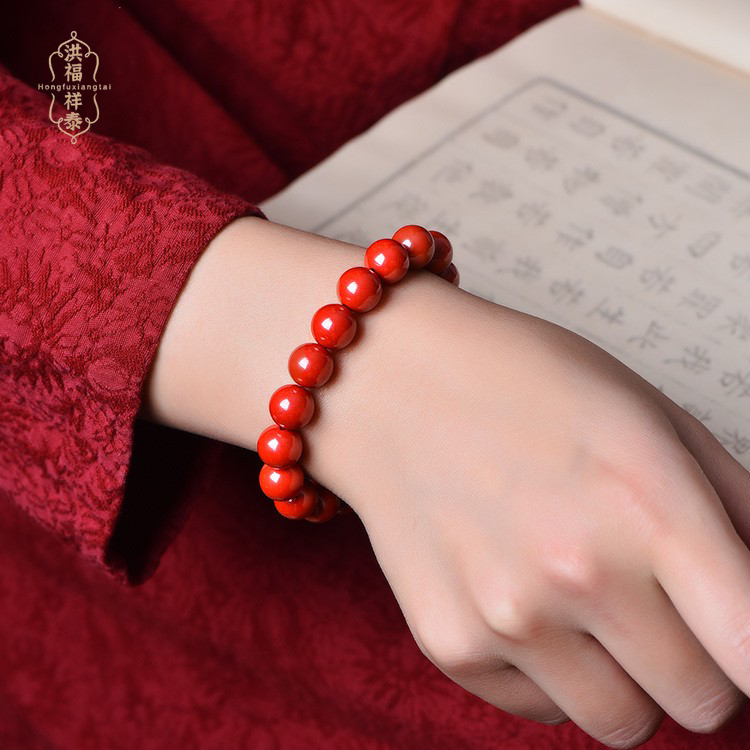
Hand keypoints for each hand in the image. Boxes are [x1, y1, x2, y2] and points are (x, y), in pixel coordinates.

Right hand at [305, 269, 749, 747]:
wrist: (393, 384)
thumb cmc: (518, 383)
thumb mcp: (647, 413)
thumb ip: (735, 506)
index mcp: (646, 503)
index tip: (741, 636)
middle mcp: (575, 572)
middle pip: (702, 703)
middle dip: (694, 660)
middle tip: (652, 599)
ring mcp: (505, 617)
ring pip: (621, 721)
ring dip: (620, 674)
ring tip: (580, 597)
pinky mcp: (449, 643)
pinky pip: (540, 707)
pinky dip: (546, 669)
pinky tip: (516, 592)